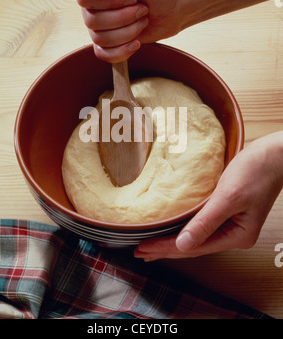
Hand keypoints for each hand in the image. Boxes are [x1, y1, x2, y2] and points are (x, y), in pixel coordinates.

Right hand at [76, 0, 185, 62]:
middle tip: (141, 8)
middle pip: (91, 21)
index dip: (110, 3)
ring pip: (100, 39)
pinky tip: (136, 42)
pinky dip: (122, 51)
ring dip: (128, 32)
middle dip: (124, 18)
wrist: (174, 8)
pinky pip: (103, 54)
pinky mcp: (107, 41)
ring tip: (142, 20)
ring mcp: (98, 21)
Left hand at [134, 132, 282, 260]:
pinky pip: (200, 226)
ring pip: (196, 237)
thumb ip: (206, 222)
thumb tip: (183, 245)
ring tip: (151, 248)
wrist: (274, 156)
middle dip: (165, 250)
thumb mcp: (228, 197)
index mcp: (236, 236)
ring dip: (172, 241)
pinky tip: (173, 231)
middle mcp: (234, 235)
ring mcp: (231, 225)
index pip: (194, 247)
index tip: (143, 249)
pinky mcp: (227, 213)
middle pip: (193, 246)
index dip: (166, 248)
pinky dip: (183, 229)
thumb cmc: (255, 172)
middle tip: (140, 253)